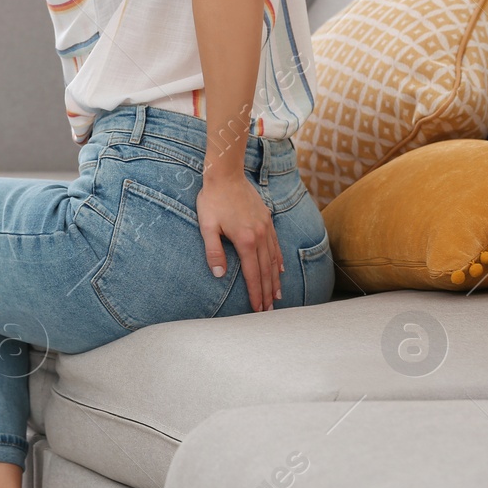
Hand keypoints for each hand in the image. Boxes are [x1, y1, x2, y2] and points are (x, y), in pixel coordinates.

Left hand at [196, 172, 281, 311]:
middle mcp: (261, 236)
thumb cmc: (212, 200)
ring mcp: (266, 228)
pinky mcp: (267, 220)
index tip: (257, 309)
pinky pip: (276, 246)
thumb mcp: (207, 226)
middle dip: (268, 293)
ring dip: (275, 280)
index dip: (256, 293)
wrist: (226, 175)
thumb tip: (219, 275)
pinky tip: (280, 271)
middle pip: (266, 271)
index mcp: (246, 241)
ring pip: (274, 260)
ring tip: (277, 297)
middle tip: (268, 311)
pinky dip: (279, 261)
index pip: (253, 274)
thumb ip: (213, 251)